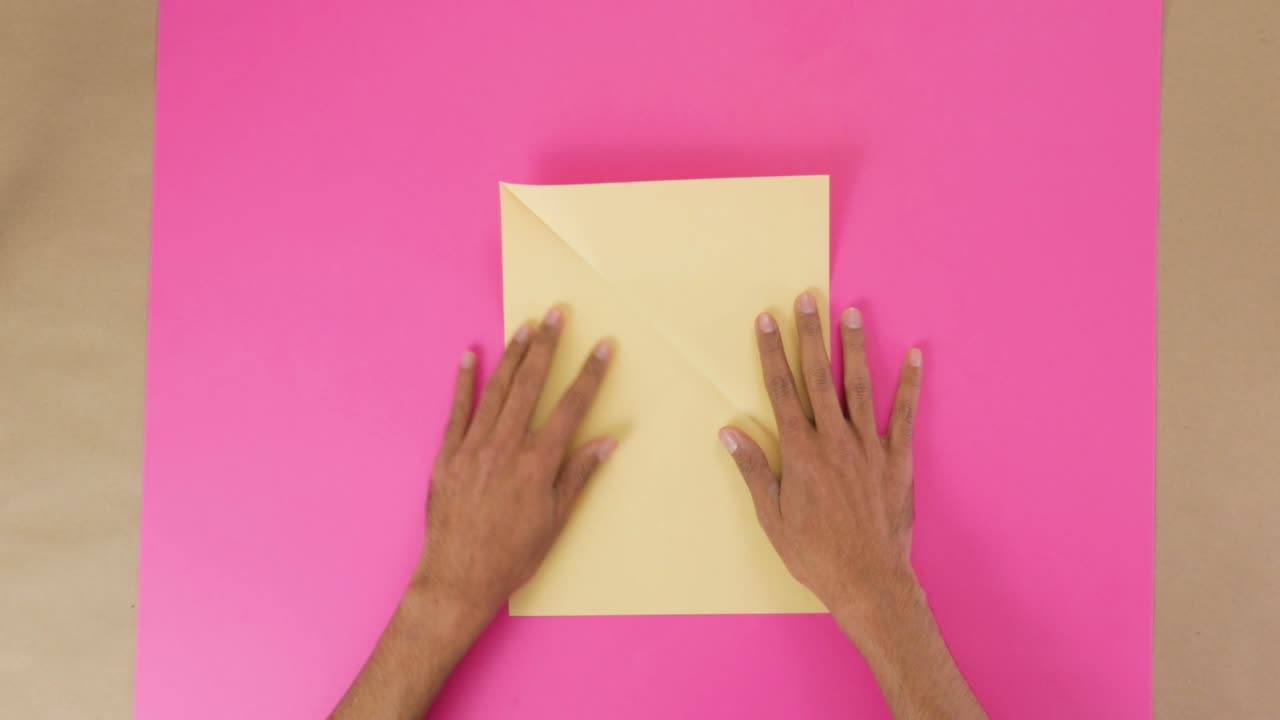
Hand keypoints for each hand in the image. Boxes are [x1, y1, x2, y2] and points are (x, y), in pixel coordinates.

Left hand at [333, 307, 614, 719]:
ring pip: (497, 390)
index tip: (603, 346)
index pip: (572, 407)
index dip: (590, 374)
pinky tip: (470, 356)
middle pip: (531, 385)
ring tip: (525, 325)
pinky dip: (464, 382)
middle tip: (557, 314)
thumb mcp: (555, 521)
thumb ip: (578, 476)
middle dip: (547, 346)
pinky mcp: (447, 455)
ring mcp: (474, 447)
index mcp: (538, 462)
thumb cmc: (512, 556)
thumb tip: (606, 442)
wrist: (458, 578)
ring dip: (513, 355)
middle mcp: (507, 446)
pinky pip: (457, 410)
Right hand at [720, 293, 921, 617]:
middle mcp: (835, 441)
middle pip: (818, 377)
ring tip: (850, 312)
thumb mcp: (773, 517)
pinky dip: (911, 384)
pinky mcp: (898, 461)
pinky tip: (915, 355)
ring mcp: (869, 448)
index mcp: (801, 453)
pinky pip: (905, 415)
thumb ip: (755, 470)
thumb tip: (730, 433)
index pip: (781, 390)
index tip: (765, 320)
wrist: (869, 582)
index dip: (771, 352)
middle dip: (810, 335)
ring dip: (854, 347)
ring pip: (859, 386)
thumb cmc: (815, 555)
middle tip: (805, 299)